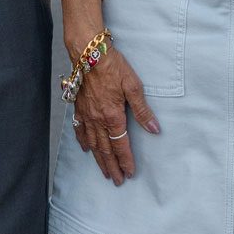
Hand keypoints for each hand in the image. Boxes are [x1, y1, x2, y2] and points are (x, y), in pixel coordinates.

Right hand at [69, 43, 158, 183]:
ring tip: (104, 172)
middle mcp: (97, 119)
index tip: (130, 173)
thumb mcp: (134, 86)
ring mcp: (86, 115)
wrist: (88, 53)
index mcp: (113, 116)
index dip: (126, 161)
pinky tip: (86, 149)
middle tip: (117, 181)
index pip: (120, 145)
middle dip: (112, 167)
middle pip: (105, 150)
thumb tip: (154, 129)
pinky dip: (83, 142)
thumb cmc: (113, 66)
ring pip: (92, 144)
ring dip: (99, 160)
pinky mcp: (78, 108)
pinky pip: (80, 130)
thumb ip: (143, 110)